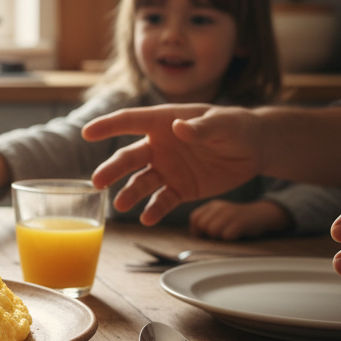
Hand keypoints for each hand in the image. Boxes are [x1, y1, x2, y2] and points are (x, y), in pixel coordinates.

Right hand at [82, 104, 265, 223]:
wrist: (253, 149)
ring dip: (129, 193)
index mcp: (163, 122)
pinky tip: (147, 218)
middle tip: (97, 182)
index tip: (87, 133)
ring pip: (141, 182)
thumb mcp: (222, 123)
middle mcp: (158, 146)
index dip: (108, 126)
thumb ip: (200, 127)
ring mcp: (167, 169)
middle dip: (112, 169)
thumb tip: (179, 128)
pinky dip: (154, 210)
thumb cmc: (235, 126)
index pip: (130, 122)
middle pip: (129, 157)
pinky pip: (162, 200)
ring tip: (121, 205)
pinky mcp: (180, 189)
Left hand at [189, 199, 290, 240]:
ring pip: (212, 231)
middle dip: (207, 234)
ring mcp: (231, 214)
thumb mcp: (220, 214)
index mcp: (213, 205)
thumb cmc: (237, 219)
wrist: (261, 214)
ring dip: (218, 237)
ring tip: (227, 234)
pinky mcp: (241, 222)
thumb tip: (195, 233)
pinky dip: (229, 239)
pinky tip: (236, 235)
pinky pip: (227, 235)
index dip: (196, 229)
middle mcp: (220, 207)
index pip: (194, 218)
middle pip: (202, 225)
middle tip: (218, 235)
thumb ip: (207, 220)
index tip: (203, 235)